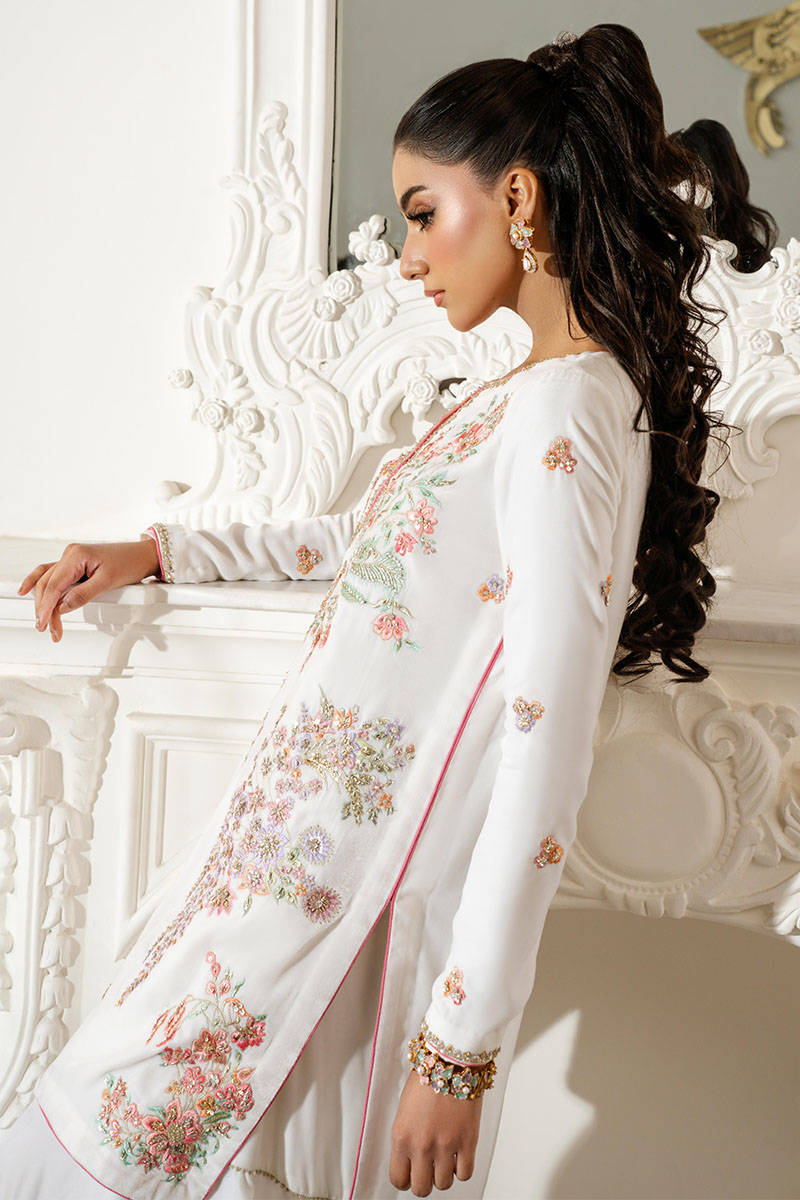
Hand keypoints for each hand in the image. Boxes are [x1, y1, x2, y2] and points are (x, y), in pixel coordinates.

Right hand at [17, 538, 160, 641]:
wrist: (143, 555)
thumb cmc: (130, 562)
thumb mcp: (108, 582)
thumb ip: (83, 595)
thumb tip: (63, 607)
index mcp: (76, 555)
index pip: (54, 584)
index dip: (46, 606)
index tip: (44, 622)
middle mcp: (70, 555)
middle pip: (48, 584)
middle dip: (45, 609)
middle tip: (49, 630)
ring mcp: (71, 559)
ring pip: (48, 581)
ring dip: (43, 601)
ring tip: (43, 622)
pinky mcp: (75, 564)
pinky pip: (53, 575)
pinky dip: (42, 586)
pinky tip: (29, 592)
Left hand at [389, 1067, 482, 1194]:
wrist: (451, 1060)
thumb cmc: (427, 1077)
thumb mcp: (404, 1109)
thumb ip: (405, 1136)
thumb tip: (409, 1157)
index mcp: (401, 1137)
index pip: (398, 1179)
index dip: (405, 1180)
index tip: (410, 1174)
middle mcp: (421, 1146)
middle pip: (421, 1189)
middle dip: (425, 1181)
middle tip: (429, 1169)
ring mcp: (446, 1145)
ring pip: (444, 1184)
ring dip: (444, 1174)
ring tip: (445, 1158)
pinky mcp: (468, 1141)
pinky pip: (465, 1174)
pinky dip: (462, 1168)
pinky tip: (459, 1155)